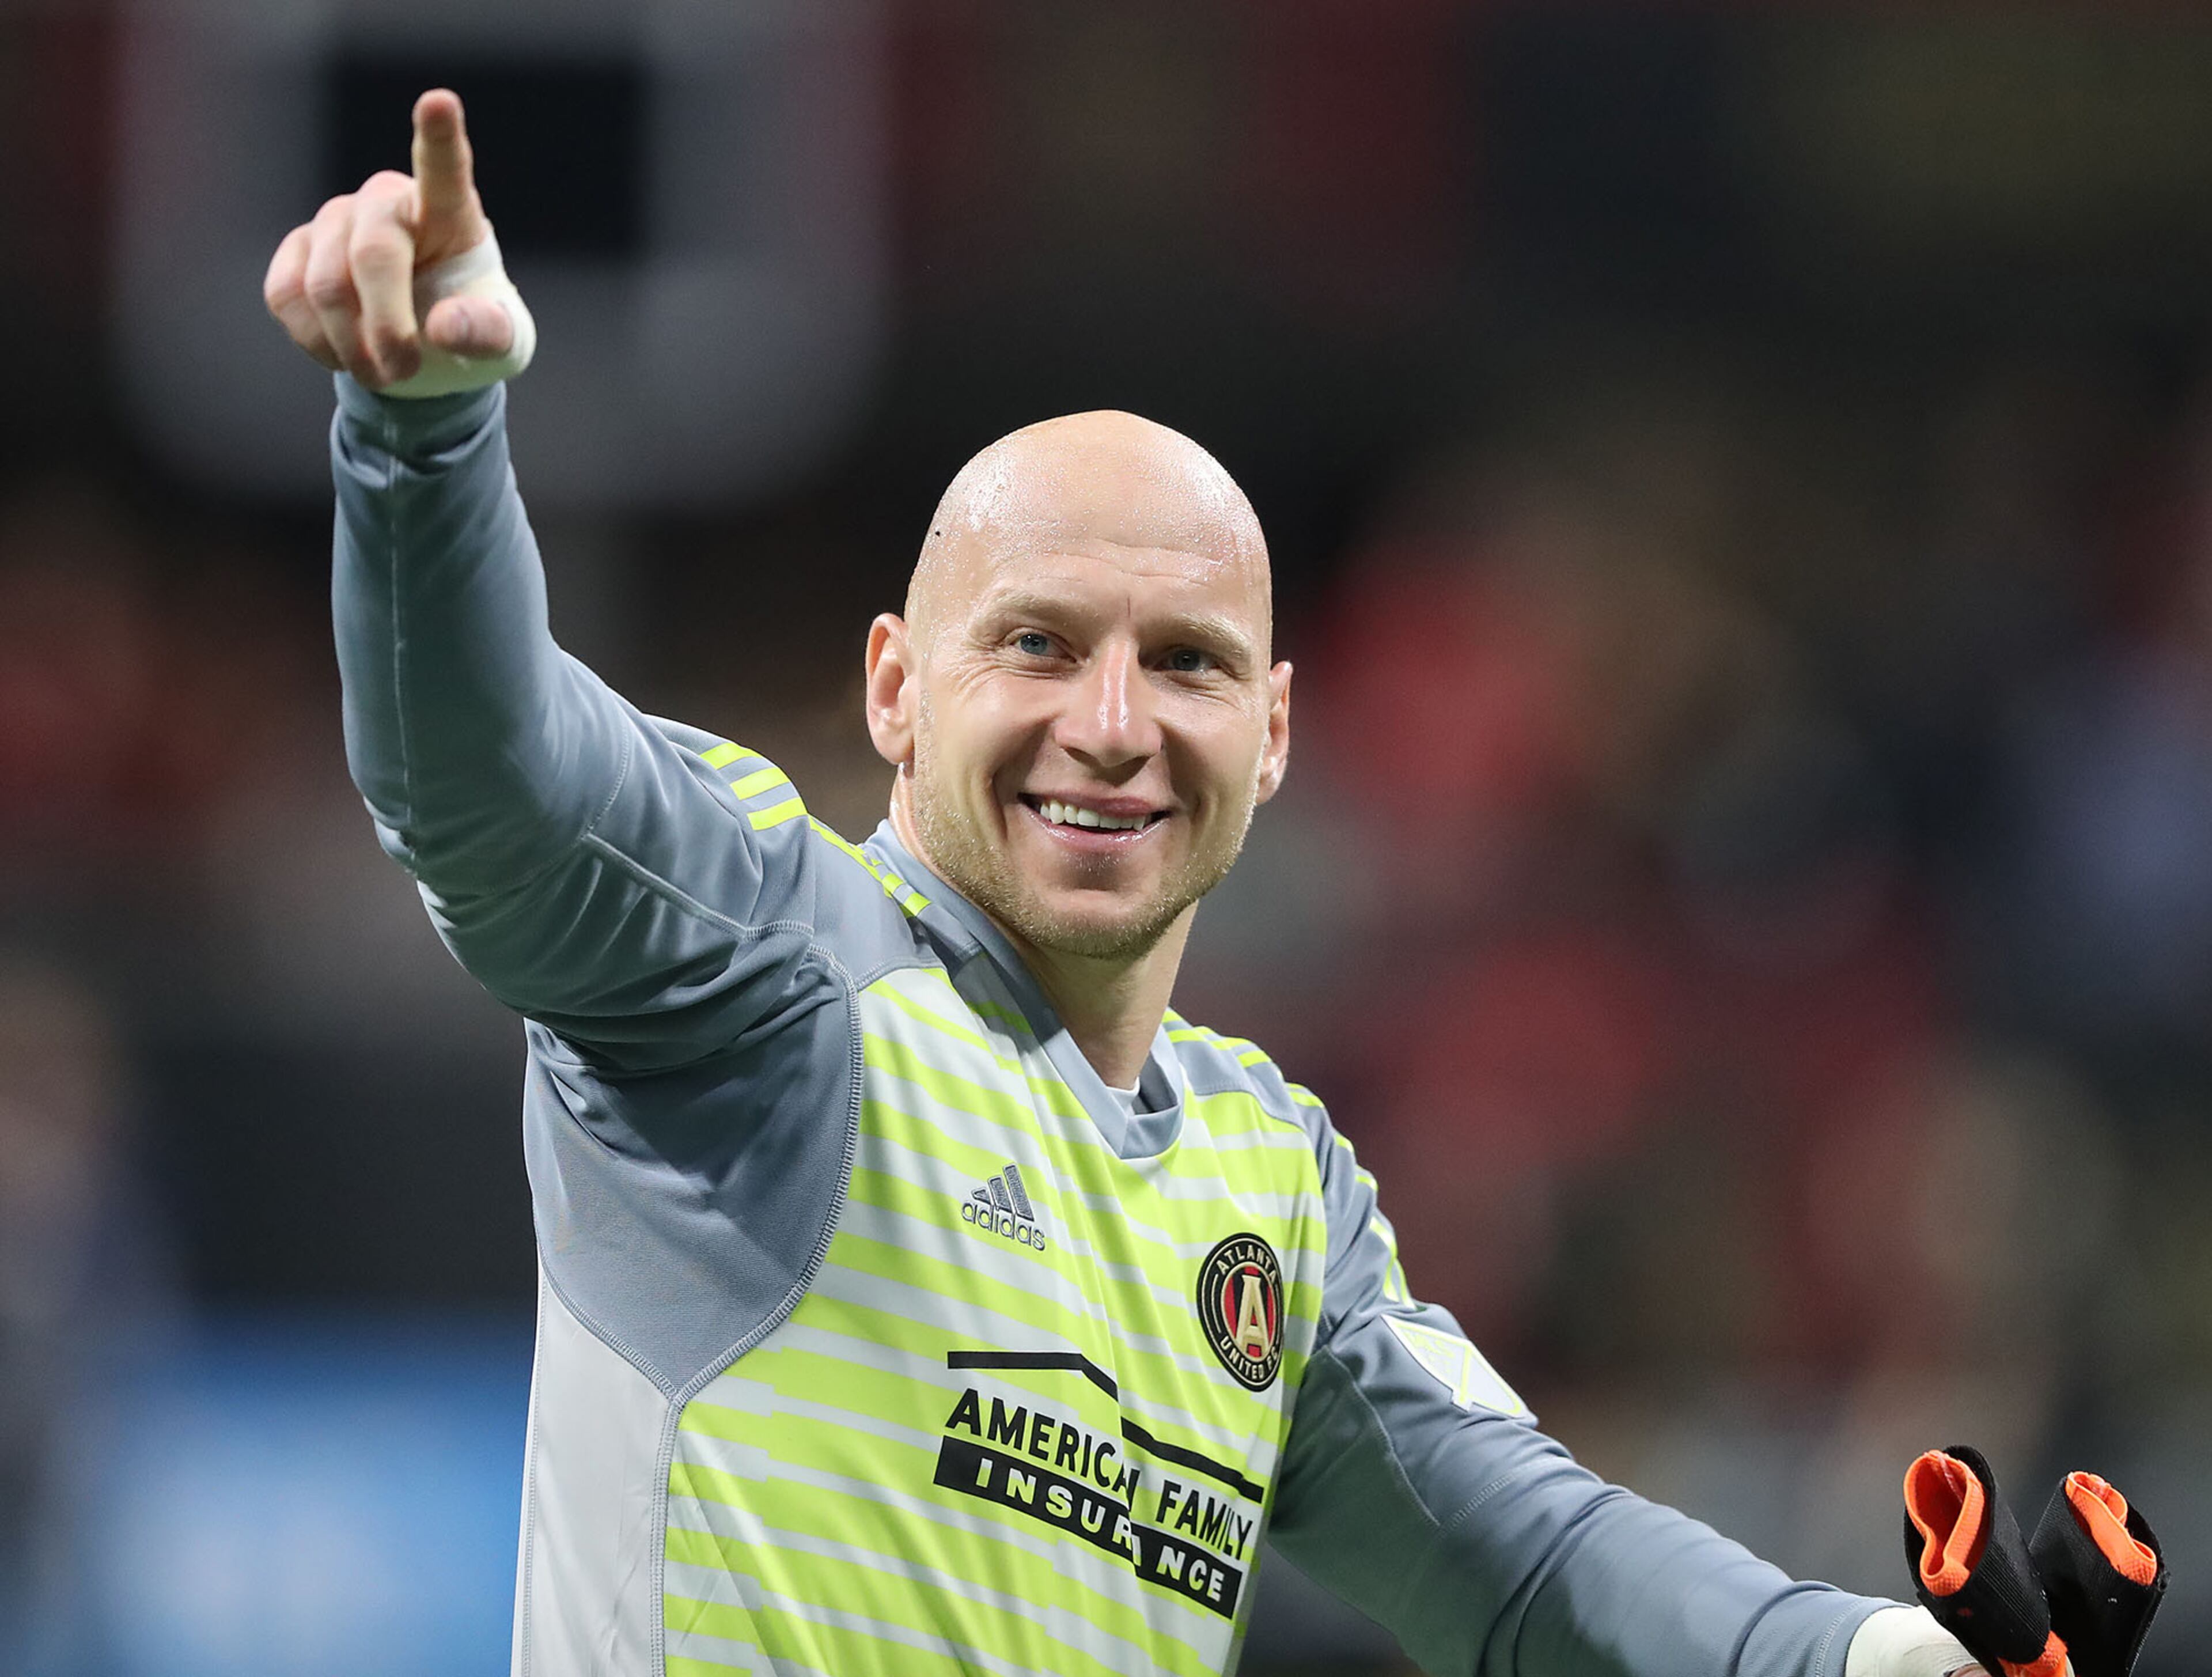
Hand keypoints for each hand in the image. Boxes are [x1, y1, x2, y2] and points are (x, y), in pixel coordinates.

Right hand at [263, 89, 514, 386]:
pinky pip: (287, 297)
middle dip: (386, 329)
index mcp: (448, 210)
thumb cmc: (468, 322)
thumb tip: (442, 327)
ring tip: (381, 372)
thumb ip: (484, 332)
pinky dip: (316, 343)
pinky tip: (345, 351)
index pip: (444, 167)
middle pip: (372, 257)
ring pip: (324, 287)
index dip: (439, 135)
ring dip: (352, 348)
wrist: (422, 341)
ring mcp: (334, 219)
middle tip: (402, 373)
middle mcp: (385, 200)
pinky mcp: (294, 250)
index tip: (440, 101)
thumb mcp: (499, 340)